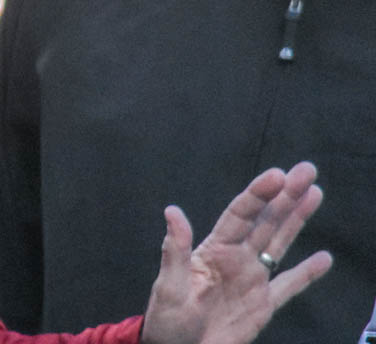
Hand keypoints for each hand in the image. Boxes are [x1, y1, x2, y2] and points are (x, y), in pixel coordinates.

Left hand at [140, 161, 331, 343]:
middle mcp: (236, 258)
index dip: (258, 194)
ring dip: (297, 219)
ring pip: (280, 242)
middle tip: (307, 171)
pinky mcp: (263, 304)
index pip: (239, 214)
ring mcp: (252, 279)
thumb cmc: (167, 320)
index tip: (277, 174)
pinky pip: (289, 285)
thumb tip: (172, 211)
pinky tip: (324, 258)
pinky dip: (307, 273)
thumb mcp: (169, 285)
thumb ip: (175, 250)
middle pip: (265, 220)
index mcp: (212, 250)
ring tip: (315, 193)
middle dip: (286, 195)